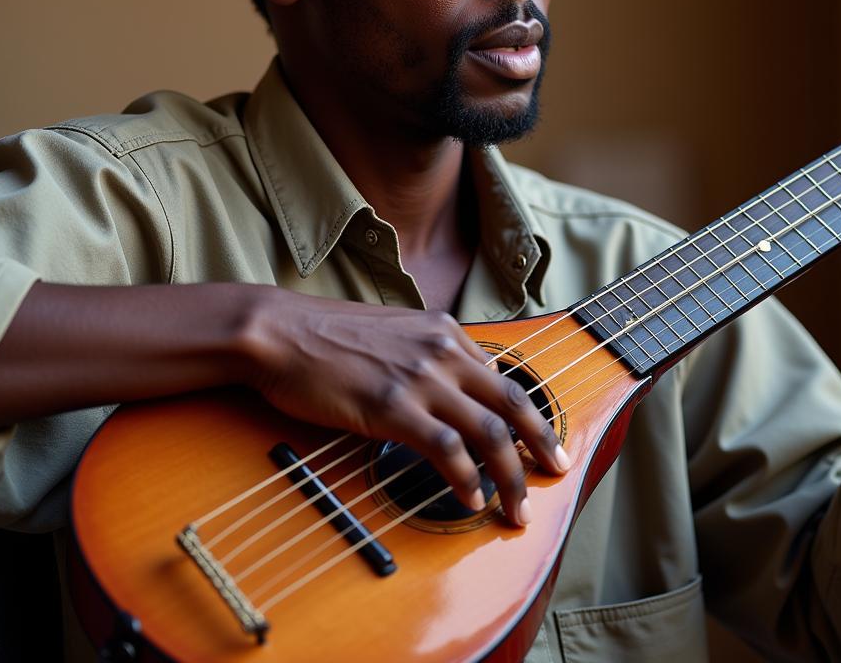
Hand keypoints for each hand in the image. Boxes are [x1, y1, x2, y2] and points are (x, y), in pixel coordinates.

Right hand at [245, 290, 569, 524]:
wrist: (280, 331)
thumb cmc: (326, 336)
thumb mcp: (392, 333)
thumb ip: (427, 356)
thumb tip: (451, 390)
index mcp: (444, 332)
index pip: (501, 377)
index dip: (525, 414)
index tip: (538, 440)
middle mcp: (442, 351)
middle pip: (513, 403)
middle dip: (543, 442)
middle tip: (559, 470)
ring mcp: (419, 379)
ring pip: (489, 432)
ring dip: (511, 476)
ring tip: (518, 509)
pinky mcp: (391, 407)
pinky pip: (445, 449)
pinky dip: (465, 479)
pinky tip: (469, 500)